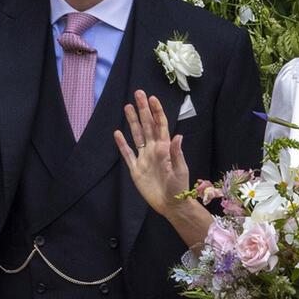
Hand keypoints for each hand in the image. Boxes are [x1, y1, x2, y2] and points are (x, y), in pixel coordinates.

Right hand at [114, 90, 189, 217]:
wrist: (170, 204)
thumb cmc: (179, 187)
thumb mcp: (180, 170)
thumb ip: (176, 153)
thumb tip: (177, 135)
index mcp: (164, 148)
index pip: (160, 125)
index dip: (156, 111)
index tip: (152, 98)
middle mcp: (153, 149)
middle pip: (146, 125)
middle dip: (143, 110)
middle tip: (138, 93)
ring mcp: (144, 158)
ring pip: (136, 135)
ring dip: (132, 121)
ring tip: (127, 106)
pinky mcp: (136, 169)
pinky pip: (128, 154)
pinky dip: (122, 144)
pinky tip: (117, 133)